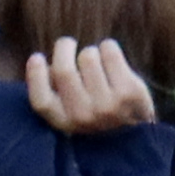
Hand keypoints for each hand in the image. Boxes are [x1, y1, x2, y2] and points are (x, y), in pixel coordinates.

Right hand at [23, 35, 155, 134]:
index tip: (37, 57)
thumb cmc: (99, 114)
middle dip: (63, 48)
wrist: (139, 132)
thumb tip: (40, 63)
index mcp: (65, 123)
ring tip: (97, 61)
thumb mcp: (71, 112)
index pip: (41, 100)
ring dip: (91, 52)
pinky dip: (108, 47)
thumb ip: (55, 92)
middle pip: (64, 70)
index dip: (35, 75)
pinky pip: (110, 52)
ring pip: (88, 57)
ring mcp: (108, 104)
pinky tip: (110, 54)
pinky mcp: (130, 91)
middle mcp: (84, 116)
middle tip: (67, 43)